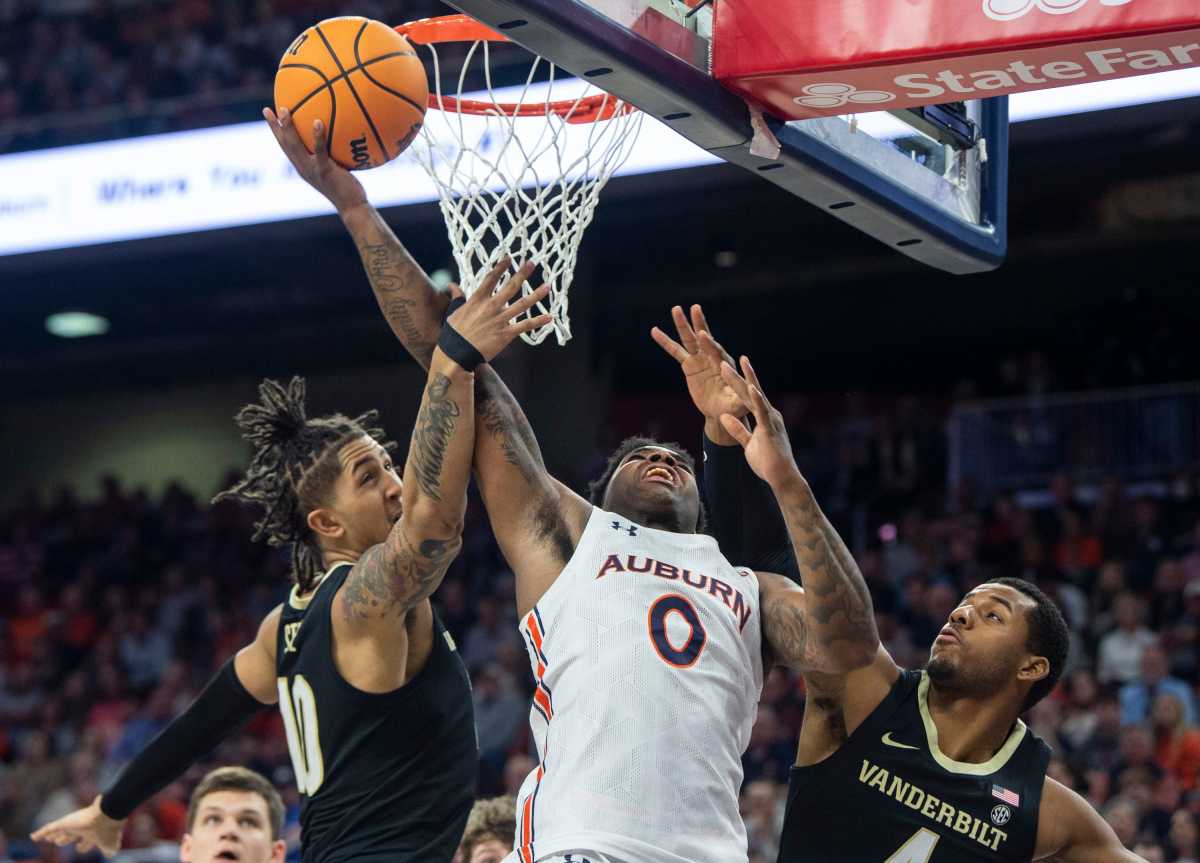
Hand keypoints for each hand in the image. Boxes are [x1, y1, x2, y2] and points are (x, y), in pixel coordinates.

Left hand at [31, 796, 122, 857]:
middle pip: (72, 835)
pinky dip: (41, 833)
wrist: (107, 814)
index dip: (83, 845)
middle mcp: (83, 828)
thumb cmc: (109, 830)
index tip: (79, 847)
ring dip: (53, 835)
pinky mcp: (64, 823)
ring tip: (48, 838)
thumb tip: (111, 854)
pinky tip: (33, 837)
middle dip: (66, 838)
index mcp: (94, 834)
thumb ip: (110, 850)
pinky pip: (49, 828)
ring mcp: (73, 825)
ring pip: (60, 831)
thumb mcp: (111, 844)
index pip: (86, 841)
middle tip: (59, 841)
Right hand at [264, 107, 366, 213]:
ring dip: (287, 127)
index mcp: (302, 167)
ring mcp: (312, 170)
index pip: (285, 147)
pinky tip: (317, 121)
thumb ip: (332, 154)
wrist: (352, 207)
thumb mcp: (336, 169)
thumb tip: (338, 134)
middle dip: (274, 126)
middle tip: (268, 109)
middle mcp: (303, 168)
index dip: (275, 131)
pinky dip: (317, 136)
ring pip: (294, 146)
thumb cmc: (348, 188)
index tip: (269, 114)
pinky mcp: (324, 171)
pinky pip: (319, 151)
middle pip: (284, 144)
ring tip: (284, 110)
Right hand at [445, 260, 552, 361]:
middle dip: (522, 274)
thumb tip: (451, 285)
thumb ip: (457, 296)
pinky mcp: (506, 333)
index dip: (501, 267)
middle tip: (532, 263)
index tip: (509, 259)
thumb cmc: (454, 334)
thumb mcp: (453, 311)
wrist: (457, 354)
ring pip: (523, 304)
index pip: (492, 278)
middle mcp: (492, 306)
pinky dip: (538, 321)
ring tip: (548, 286)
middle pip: (511, 286)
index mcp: (478, 299)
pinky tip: (549, 317)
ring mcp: (500, 319)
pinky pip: (525, 325)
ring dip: (537, 295)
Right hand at [652, 305, 747, 441]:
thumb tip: (745, 392)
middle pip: (704, 338)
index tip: (702, 334)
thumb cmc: (732, 407)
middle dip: (700, 323)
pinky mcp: (689, 364)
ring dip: (682, 324)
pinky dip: (665, 341)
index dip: (709, 343)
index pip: (716, 352)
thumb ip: (739, 399)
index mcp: (725, 364)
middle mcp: (713, 357)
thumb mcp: (737, 405)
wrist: (720, 410)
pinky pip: (675, 351)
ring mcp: (700, 359)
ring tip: (676, 309)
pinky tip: (655, 331)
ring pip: (689, 339)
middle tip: (695, 308)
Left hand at [719, 356, 801, 490]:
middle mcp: (768, 413)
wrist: (781, 478)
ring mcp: (771, 419)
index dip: (734, 381)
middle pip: (748, 389)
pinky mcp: (771, 429)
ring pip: (755, 395)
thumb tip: (725, 416)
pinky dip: (757, 399)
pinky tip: (751, 387)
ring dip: (745, 379)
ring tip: (736, 362)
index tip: (724, 366)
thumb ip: (737, 429)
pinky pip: (762, 412)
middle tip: (723, 358)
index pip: (745, 395)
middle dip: (735, 374)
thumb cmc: (767, 463)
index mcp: (762, 416)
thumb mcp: (748, 444)